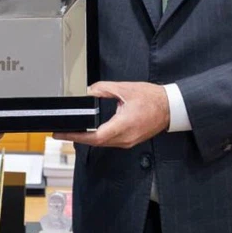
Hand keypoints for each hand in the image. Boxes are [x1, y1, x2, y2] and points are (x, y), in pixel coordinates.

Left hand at [54, 81, 169, 148]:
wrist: (171, 107)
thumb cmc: (153, 99)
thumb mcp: (125, 89)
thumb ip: (104, 89)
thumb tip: (89, 91)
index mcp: (124, 125)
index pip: (95, 136)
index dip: (76, 136)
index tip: (63, 133)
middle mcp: (125, 137)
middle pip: (96, 143)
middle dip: (77, 137)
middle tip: (61, 132)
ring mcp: (128, 141)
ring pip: (102, 144)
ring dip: (87, 139)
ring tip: (72, 132)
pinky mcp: (130, 140)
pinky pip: (110, 142)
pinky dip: (98, 138)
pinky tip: (91, 133)